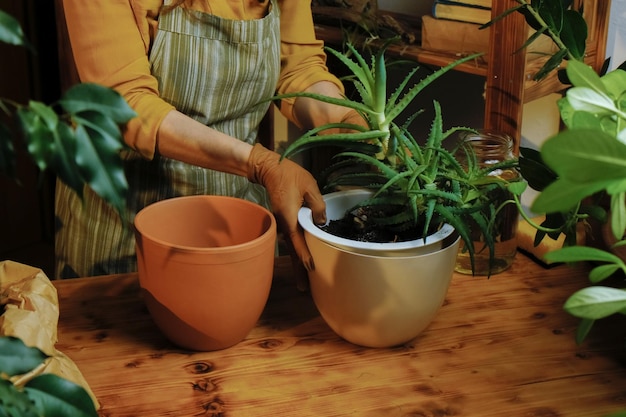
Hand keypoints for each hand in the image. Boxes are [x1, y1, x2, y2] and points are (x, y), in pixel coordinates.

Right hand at [247, 143, 325, 289]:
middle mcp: (284, 225)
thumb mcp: (310, 186)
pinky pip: (290, 239)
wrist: (270, 168)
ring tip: (303, 280)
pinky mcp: (283, 221)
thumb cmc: (290, 175)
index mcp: (290, 218)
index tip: (311, 269)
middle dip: (298, 269)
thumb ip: (318, 205)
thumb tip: (322, 223)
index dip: (304, 255)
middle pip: (292, 250)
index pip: (298, 241)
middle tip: (303, 289)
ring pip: (290, 247)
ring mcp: (282, 224)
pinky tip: (301, 257)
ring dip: (296, 261)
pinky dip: (296, 250)